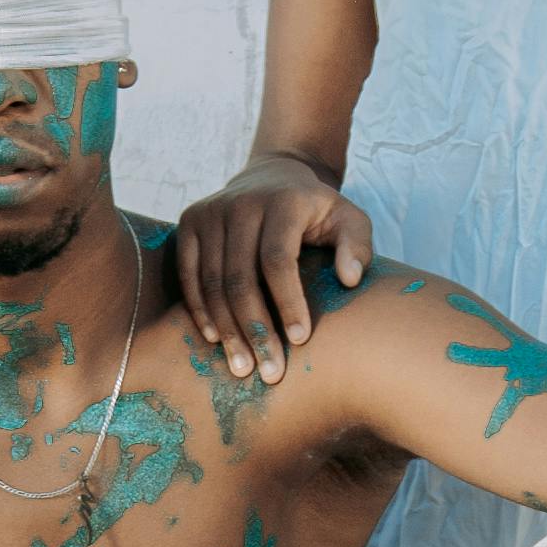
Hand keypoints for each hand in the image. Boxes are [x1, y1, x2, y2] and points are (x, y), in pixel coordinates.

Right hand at [173, 157, 373, 383]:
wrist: (273, 174)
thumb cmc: (316, 210)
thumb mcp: (349, 218)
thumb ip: (357, 245)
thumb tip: (350, 279)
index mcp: (283, 203)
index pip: (278, 261)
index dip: (288, 302)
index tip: (300, 340)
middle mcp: (241, 204)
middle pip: (240, 278)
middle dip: (255, 330)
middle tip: (269, 372)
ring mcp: (210, 212)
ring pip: (212, 283)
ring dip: (227, 331)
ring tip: (242, 368)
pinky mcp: (189, 222)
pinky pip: (188, 275)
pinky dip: (200, 310)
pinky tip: (214, 340)